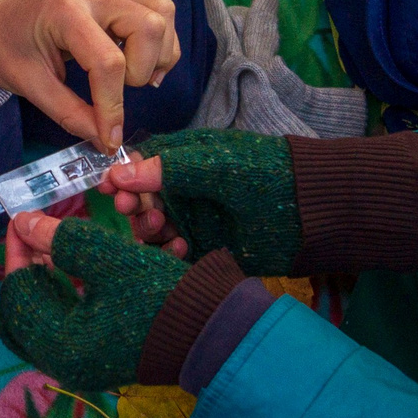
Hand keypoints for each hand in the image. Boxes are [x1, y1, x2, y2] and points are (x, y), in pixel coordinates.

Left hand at [0, 0, 180, 150]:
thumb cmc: (1, 47)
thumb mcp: (27, 84)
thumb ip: (68, 112)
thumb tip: (105, 140)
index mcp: (64, 13)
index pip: (108, 61)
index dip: (113, 107)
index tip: (109, 138)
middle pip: (149, 25)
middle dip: (143, 68)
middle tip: (121, 89)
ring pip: (161, 14)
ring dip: (158, 54)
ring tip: (133, 78)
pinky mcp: (116, 1)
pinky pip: (158, 13)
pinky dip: (159, 44)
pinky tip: (138, 65)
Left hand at [0, 217, 187, 392]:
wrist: (213, 333)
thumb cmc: (160, 295)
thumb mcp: (110, 258)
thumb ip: (61, 239)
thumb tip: (24, 224)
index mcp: (59, 344)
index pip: (17, 294)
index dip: (17, 251)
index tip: (23, 219)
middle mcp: (63, 364)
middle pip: (21, 315)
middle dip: (24, 273)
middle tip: (32, 239)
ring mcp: (81, 367)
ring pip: (42, 323)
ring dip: (42, 285)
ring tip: (51, 249)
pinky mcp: (99, 363)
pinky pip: (63, 331)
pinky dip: (61, 300)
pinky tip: (73, 272)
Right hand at [102, 129, 298, 274]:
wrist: (309, 212)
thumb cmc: (264, 174)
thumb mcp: (215, 165)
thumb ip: (169, 168)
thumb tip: (118, 173)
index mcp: (184, 161)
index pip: (140, 166)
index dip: (122, 177)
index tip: (108, 189)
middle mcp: (183, 191)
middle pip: (140, 201)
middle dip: (133, 206)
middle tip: (135, 211)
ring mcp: (193, 222)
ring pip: (152, 230)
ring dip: (148, 230)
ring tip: (162, 228)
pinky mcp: (203, 250)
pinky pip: (172, 256)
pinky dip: (169, 254)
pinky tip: (181, 248)